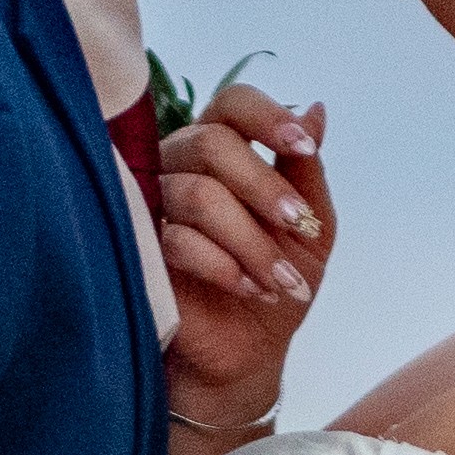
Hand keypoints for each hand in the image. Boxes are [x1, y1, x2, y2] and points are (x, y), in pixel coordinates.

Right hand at [154, 84, 329, 454]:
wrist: (249, 350)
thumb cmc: (276, 280)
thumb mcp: (312, 226)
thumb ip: (307, 172)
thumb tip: (316, 110)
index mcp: (222, 150)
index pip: (232, 104)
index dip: (267, 117)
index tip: (302, 148)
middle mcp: (179, 165)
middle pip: (212, 144)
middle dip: (265, 188)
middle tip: (299, 227)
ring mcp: (152, 205)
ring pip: (197, 195)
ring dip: (251, 241)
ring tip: (281, 281)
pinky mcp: (138, 248)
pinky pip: (175, 240)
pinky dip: (224, 266)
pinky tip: (250, 288)